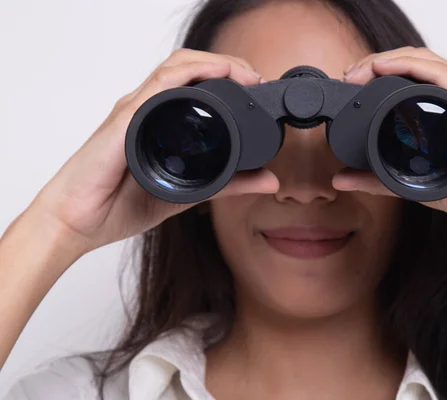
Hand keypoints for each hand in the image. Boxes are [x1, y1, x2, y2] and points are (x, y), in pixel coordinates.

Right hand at [29, 49, 278, 259]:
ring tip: (243, 73)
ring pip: (175, 67)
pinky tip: (212, 74)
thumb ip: (230, 185)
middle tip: (256, 78)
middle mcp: (146, 109)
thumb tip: (270, 181)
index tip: (257, 87)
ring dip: (213, 62)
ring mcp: (133, 111)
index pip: (194, 81)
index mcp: (158, 121)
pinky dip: (187, 75)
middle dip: (227, 62)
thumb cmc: (119, 205)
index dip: (228, 75)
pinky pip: (157, 88)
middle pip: (188, 65)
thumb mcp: (190, 193)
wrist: (76, 223)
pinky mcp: (124, 121)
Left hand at [334, 46, 446, 238]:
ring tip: (361, 70)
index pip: (407, 82)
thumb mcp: (420, 188)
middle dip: (376, 64)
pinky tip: (389, 67)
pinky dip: (412, 67)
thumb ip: (380, 182)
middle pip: (413, 66)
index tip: (349, 88)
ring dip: (389, 60)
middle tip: (349, 77)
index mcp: (446, 115)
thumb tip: (341, 180)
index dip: (376, 78)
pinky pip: (443, 77)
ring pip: (425, 63)